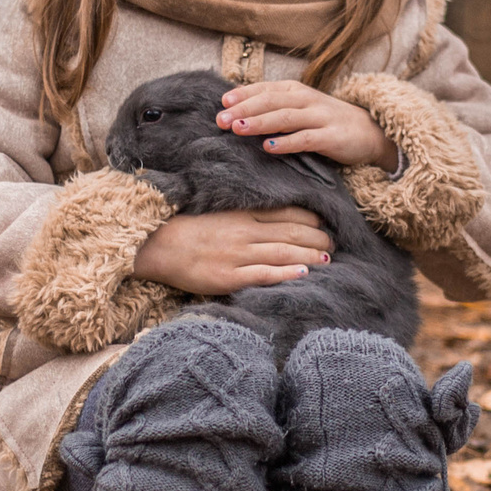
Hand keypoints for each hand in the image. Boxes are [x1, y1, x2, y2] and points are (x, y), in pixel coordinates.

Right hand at [133, 207, 332, 294]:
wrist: (156, 246)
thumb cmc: (186, 229)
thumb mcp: (218, 213)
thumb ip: (244, 214)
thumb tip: (273, 216)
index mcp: (240, 214)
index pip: (284, 213)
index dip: (309, 218)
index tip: (324, 222)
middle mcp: (243, 232)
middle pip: (289, 233)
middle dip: (316, 237)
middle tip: (334, 242)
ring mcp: (236, 255)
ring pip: (282, 253)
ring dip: (309, 255)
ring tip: (328, 258)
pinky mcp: (228, 277)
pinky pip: (263, 275)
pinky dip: (285, 273)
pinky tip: (304, 273)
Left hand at [216, 81, 400, 169]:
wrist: (370, 131)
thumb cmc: (326, 121)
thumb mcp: (301, 108)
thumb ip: (275, 108)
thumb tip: (238, 112)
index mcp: (296, 90)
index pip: (265, 88)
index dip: (243, 94)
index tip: (222, 102)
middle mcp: (307, 100)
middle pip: (271, 101)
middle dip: (244, 109)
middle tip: (221, 119)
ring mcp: (320, 118)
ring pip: (285, 117)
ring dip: (260, 122)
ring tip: (238, 129)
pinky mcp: (331, 137)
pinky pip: (306, 139)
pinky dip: (286, 142)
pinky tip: (268, 147)